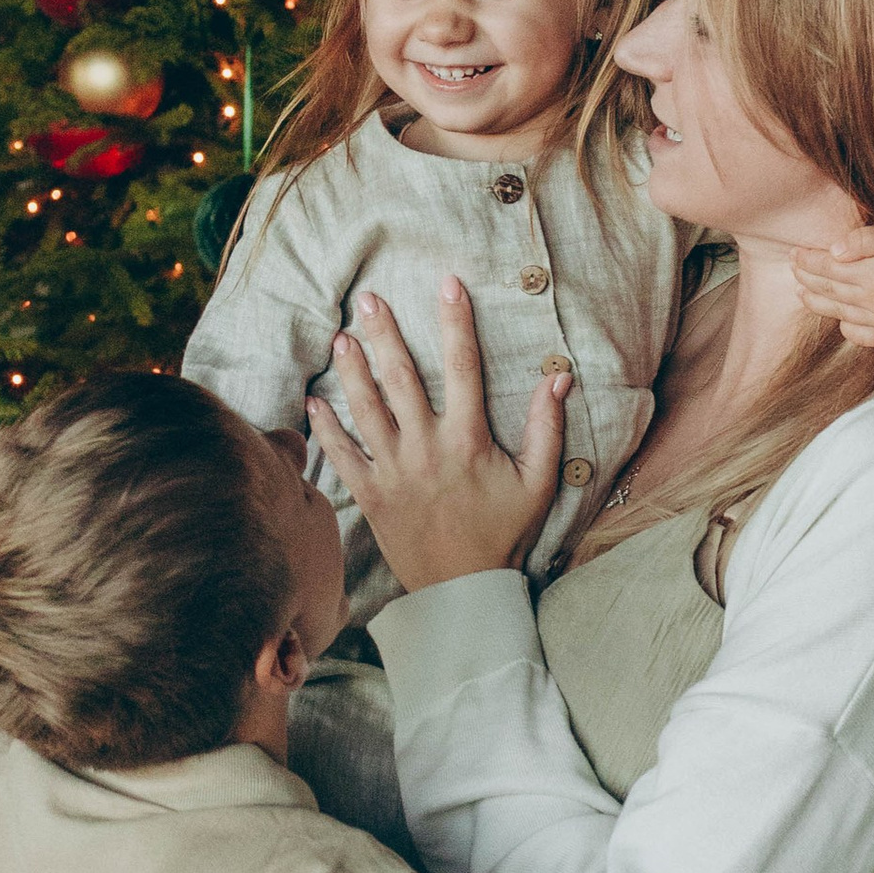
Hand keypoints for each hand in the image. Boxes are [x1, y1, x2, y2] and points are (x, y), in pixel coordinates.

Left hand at [309, 277, 569, 591]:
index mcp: (467, 439)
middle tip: (368, 298)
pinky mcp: (371, 495)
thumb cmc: (504, 532)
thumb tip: (559, 378)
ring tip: (341, 338)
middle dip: (383, 333)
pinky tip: (314, 402)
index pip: (462, 366)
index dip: (455, 322)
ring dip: (351, 371)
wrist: (464, 588)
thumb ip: (547, 428)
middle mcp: (426, 448)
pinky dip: (326, 429)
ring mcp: (394, 471)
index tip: (448, 284)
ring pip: (365, 409)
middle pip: (400, 377)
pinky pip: (342, 456)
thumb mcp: (537, 482)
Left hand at [792, 217, 873, 344]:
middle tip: (793, 267)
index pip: (829, 268)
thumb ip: (864, 240)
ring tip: (802, 291)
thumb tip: (834, 250)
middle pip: (830, 290)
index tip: (794, 253)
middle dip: (807, 278)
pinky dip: (845, 327)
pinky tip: (837, 316)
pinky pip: (860, 335)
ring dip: (817, 302)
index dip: (808, 260)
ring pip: (840, 313)